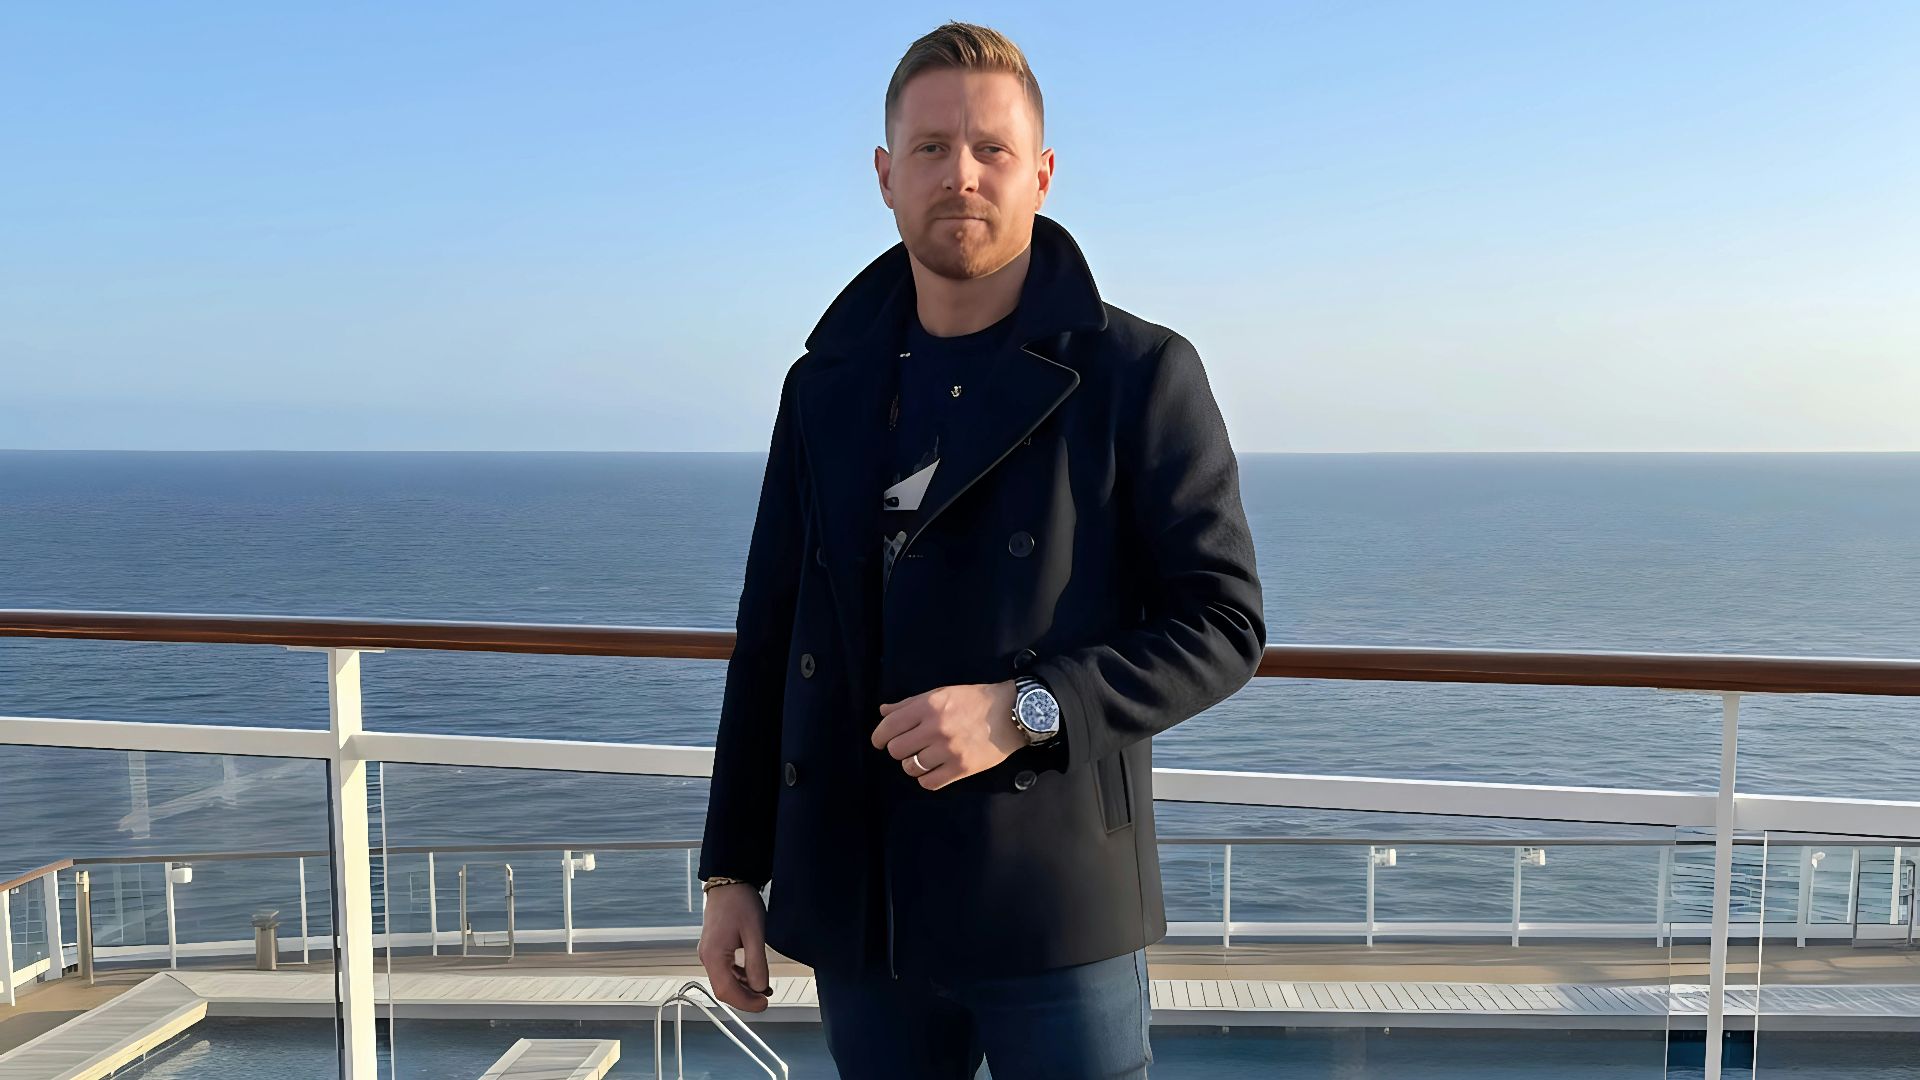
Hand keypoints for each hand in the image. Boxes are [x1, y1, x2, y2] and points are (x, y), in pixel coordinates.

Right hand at [697, 883, 771, 1010]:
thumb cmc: (740, 902)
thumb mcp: (755, 933)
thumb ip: (756, 963)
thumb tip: (760, 988)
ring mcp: (709, 953)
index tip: (763, 1005)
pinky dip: (740, 978)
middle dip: (745, 998)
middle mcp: (707, 957)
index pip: (726, 991)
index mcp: (713, 955)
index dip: (745, 1002)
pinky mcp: (715, 949)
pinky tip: (754, 977)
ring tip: (764, 990)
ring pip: (725, 982)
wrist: (729, 882)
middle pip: (723, 990)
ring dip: (744, 989)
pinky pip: (725, 971)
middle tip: (766, 1000)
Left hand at [873, 680, 1024, 789]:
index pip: (889, 726)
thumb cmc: (974, 700)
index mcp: (929, 707)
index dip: (879, 737)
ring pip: (910, 768)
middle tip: (909, 747)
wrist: (1012, 713)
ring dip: (912, 764)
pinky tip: (933, 770)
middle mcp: (936, 729)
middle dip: (899, 749)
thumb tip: (883, 712)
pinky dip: (927, 778)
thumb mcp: (941, 693)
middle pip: (896, 750)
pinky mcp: (961, 769)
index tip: (880, 742)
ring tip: (923, 758)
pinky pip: (929, 783)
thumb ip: (910, 703)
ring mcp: (948, 751)